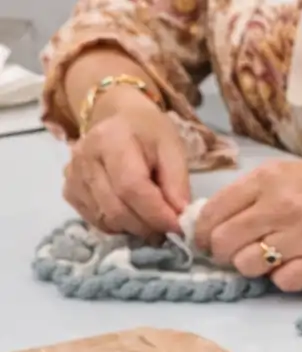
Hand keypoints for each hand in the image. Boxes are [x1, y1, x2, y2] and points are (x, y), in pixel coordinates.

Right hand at [62, 87, 188, 238]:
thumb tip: (179, 216)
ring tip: (152, 219)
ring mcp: (72, 175)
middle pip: (116, 209)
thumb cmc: (149, 134)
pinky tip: (132, 214)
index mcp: (111, 140)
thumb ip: (177, 183)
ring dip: (134, 228)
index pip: (131, 187)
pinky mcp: (69, 191)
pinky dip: (118, 226)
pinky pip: (95, 221)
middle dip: (148, 226)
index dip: (156, 213)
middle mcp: (84, 157)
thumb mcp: (172, 149)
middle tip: (169, 228)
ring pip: (106, 219)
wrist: (119, 121)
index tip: (178, 226)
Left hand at [194, 160, 301, 291]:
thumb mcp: (290, 173)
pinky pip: (284, 282)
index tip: (207, 240)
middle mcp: (283, 205)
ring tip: (268, 260)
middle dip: (223, 254)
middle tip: (236, 254)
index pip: (213, 212)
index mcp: (269, 179)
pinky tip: (295, 266)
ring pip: (250, 265)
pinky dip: (284, 280)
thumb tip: (212, 222)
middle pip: (225, 242)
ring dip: (253, 268)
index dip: (202, 232)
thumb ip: (252, 193)